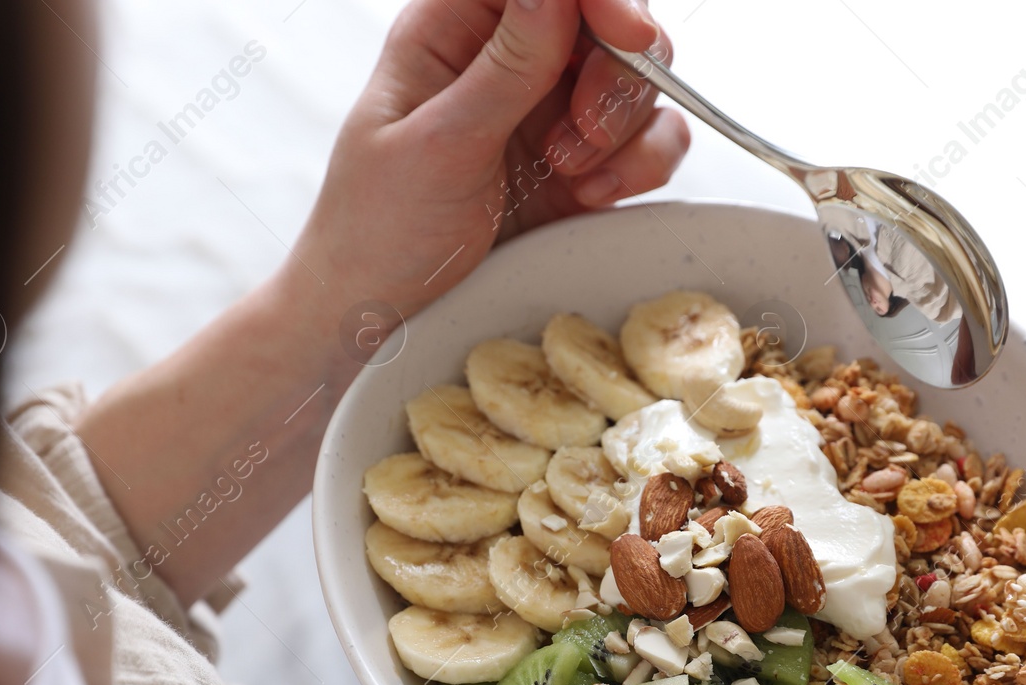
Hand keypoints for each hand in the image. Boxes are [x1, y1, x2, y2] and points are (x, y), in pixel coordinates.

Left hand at [295, 0, 687, 314]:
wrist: (379, 314)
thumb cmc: (377, 230)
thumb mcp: (436, 145)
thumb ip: (504, 68)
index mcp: (454, 28)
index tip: (624, 34)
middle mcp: (509, 59)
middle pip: (607, 21)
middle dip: (615, 70)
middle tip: (584, 128)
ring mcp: (549, 112)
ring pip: (637, 80)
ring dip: (622, 127)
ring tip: (570, 174)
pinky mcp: (583, 166)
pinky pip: (648, 140)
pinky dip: (639, 165)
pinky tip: (591, 195)